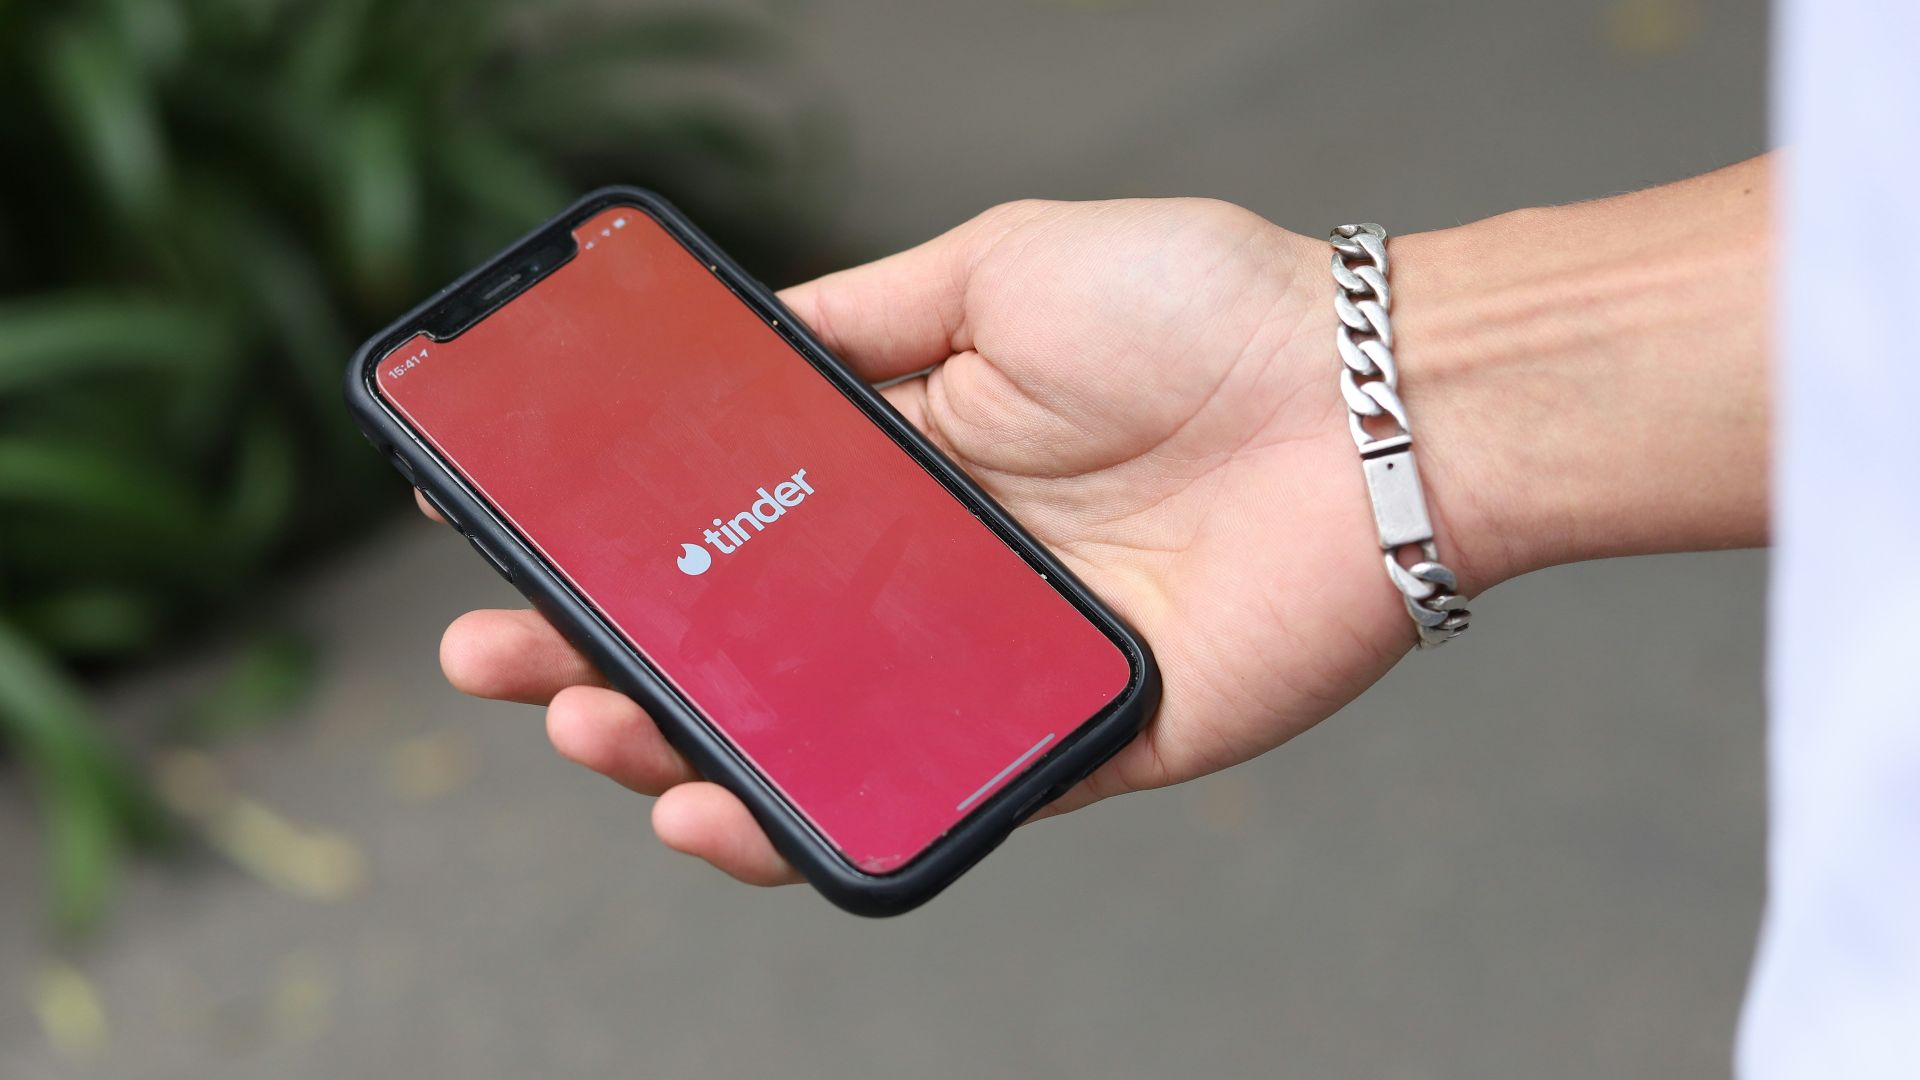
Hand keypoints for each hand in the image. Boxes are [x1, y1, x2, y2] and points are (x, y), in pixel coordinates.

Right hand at [429, 197, 1472, 883]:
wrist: (1374, 403)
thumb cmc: (1199, 313)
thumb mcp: (997, 268)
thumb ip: (865, 318)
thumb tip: (739, 342)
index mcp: (914, 463)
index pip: (733, 520)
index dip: (622, 533)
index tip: (507, 529)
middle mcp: (938, 573)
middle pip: (745, 638)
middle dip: (606, 650)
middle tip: (497, 652)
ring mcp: (994, 667)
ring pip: (807, 733)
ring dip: (676, 746)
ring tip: (585, 726)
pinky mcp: (1069, 745)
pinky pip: (925, 800)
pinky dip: (811, 821)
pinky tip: (713, 808)